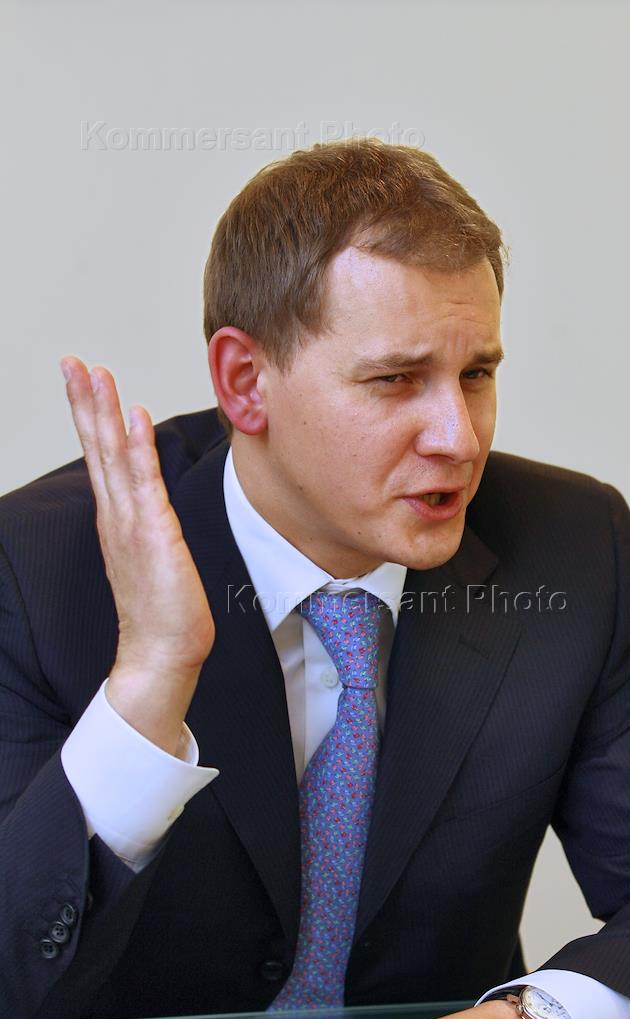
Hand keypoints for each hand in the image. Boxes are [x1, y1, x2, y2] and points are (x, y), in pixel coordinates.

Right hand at [60, 356, 214, 751]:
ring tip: (94, 373)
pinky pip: (144, 482)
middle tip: (72, 362)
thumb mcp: (153, 556)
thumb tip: (150, 506)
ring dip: (104, 412)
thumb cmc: (163, 610)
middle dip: (85, 402)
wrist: (162, 652)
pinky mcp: (154, 534)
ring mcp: (131, 523)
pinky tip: (133, 417)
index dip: (90, 416)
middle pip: (97, 448)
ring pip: (113, 457)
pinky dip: (138, 447)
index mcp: (116, 519)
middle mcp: (117, 516)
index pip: (101, 457)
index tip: (81, 378)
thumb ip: (147, 526)